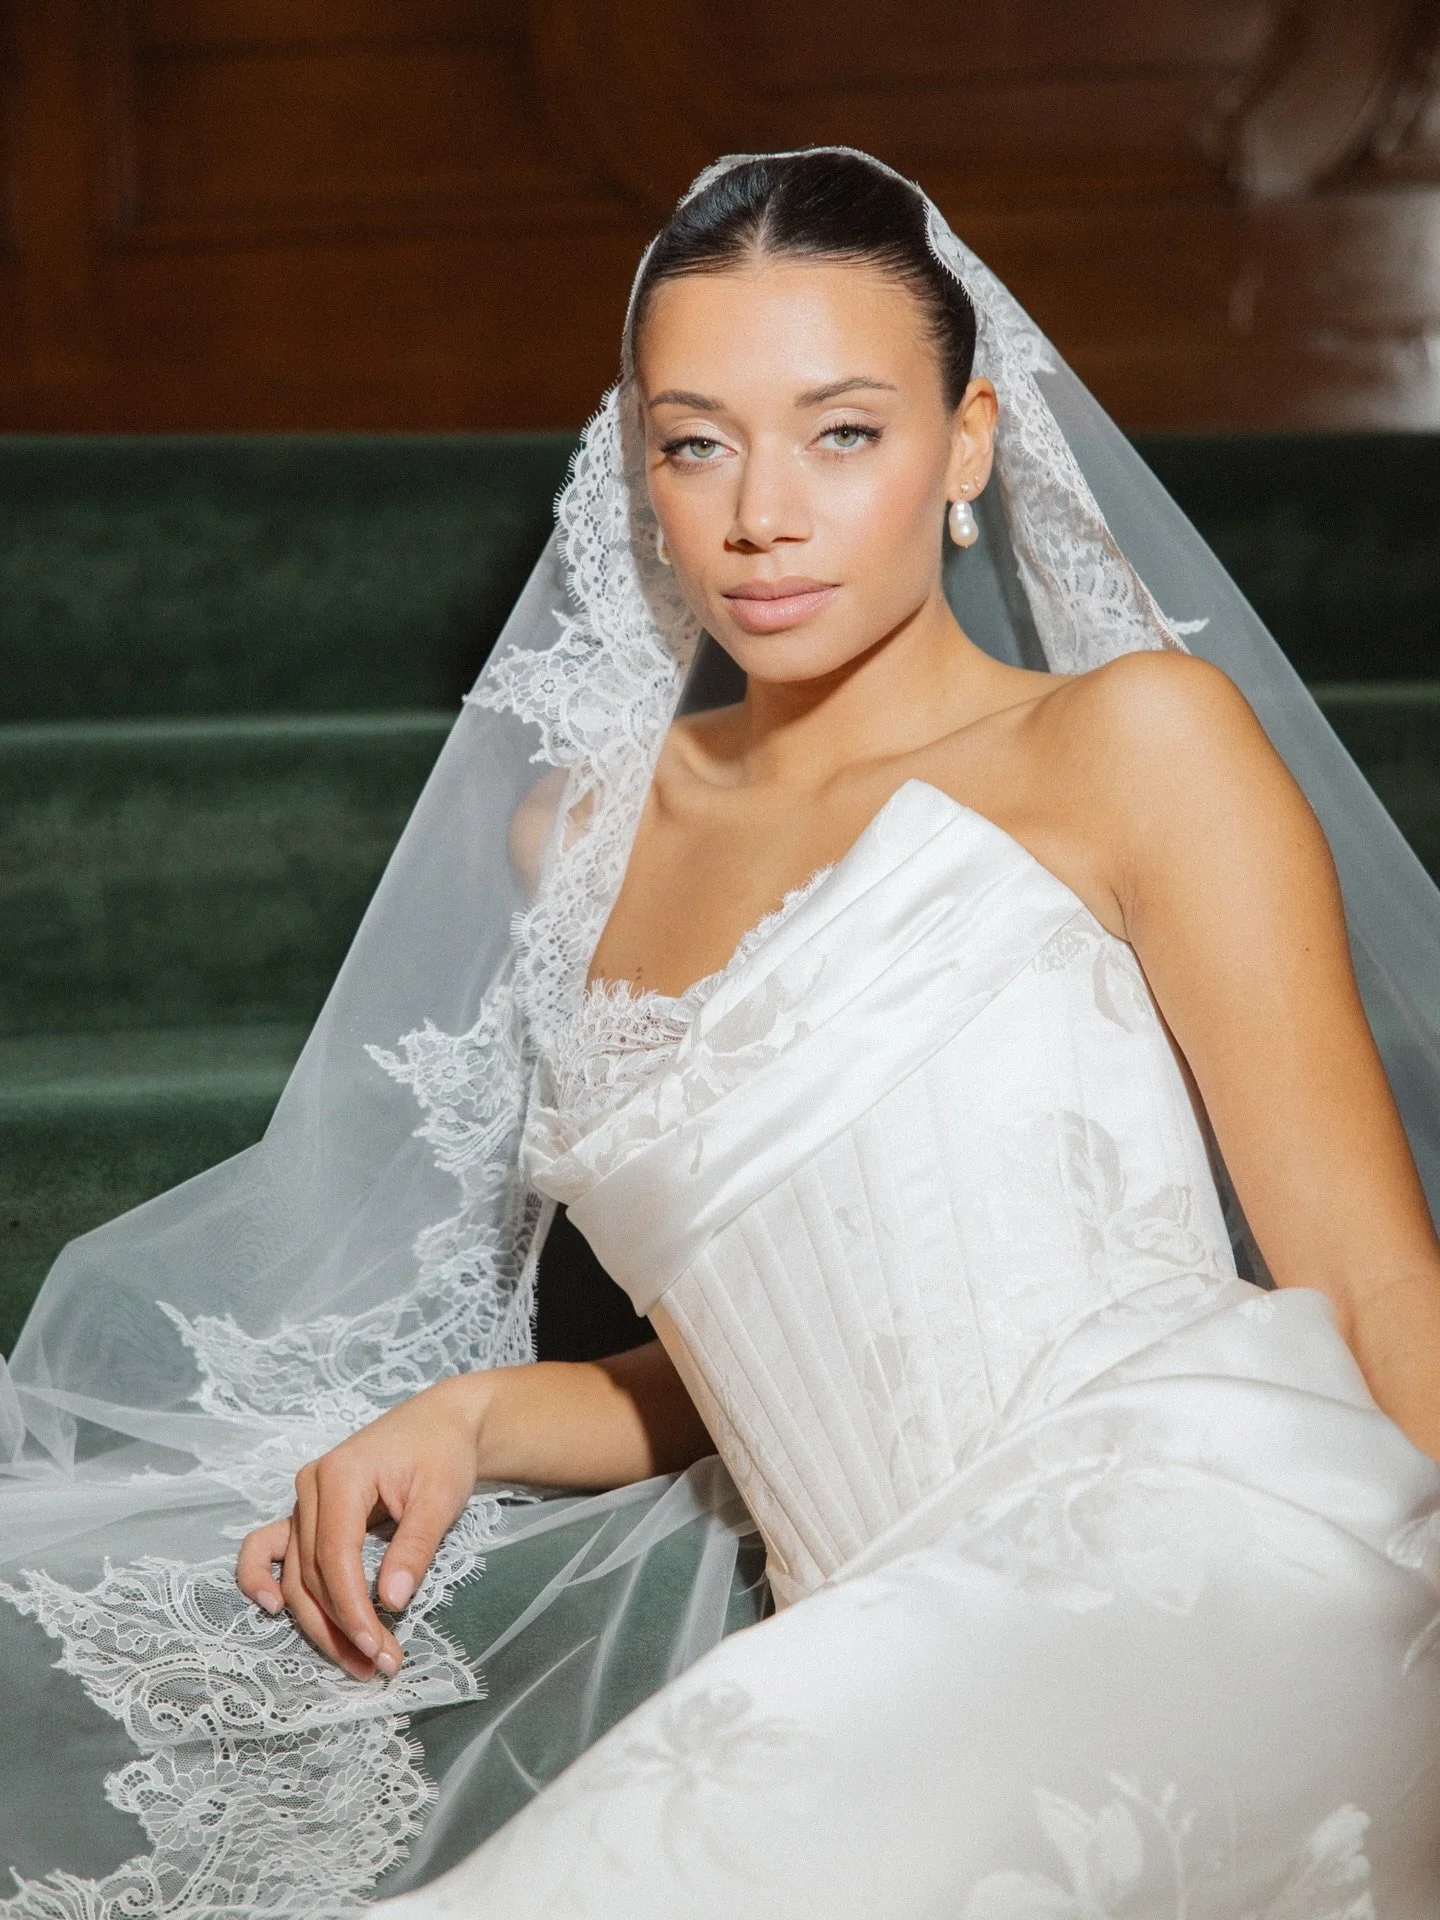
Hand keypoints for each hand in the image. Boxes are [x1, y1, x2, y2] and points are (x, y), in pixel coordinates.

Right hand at [235, 1373, 489, 1679]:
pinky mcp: (307, 1511)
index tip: (378, 1648)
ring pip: (296, 1574)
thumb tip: (392, 1601)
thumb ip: (414, 1547)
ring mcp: (303, 1500)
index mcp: (340, 1476)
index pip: (335, 1557)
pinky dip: (261, 1577)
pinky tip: (270, 1608)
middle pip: (311, 1573)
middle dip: (342, 1627)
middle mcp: (310, 1487)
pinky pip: (270, 1547)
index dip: (352, 1609)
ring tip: (357, 1662)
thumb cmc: (443, 1453)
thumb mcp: (441, 1496)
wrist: (440, 1423)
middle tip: (379, 1666)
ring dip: (319, 1622)